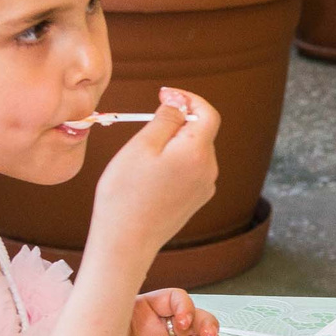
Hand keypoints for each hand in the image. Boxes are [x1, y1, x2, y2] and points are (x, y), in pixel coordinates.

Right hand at [89, 88, 219, 261]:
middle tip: (146, 123)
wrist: (126, 241)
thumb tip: (179, 103)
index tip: (164, 94)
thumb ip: (166, 119)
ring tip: (144, 155)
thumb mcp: (141, 146)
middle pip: (201, 132)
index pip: (208, 113)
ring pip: (195, 151)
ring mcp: (205, 187)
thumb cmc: (126, 192)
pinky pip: (191, 170)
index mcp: (197, 152)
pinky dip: (175, 162)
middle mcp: (209, 169)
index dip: (188, 98)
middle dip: (177, 121)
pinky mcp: (197, 200)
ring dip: (175, 143)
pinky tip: (151, 175)